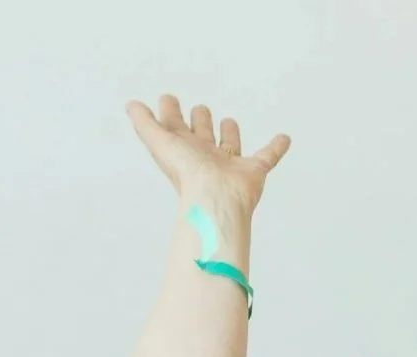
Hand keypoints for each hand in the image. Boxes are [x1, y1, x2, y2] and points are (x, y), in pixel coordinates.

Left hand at [125, 95, 289, 213]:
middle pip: (202, 135)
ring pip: (230, 145)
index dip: (170, 112)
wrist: (217, 199)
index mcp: (185, 150)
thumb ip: (144, 124)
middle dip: (201, 122)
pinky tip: (284, 138)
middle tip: (201, 109)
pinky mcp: (254, 171)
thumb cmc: (189, 174)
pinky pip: (267, 157)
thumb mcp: (159, 142)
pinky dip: (276, 148)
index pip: (175, 127)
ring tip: (229, 121)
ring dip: (230, 134)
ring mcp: (230, 165)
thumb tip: (132, 105)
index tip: (168, 98)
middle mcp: (206, 157)